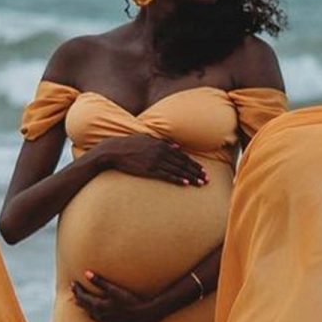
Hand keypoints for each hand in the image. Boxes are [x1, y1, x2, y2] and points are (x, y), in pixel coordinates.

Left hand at [71, 270, 165, 321]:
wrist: (142, 315)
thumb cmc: (129, 300)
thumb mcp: (113, 289)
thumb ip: (99, 281)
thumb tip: (86, 273)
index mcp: (98, 305)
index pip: (82, 296)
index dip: (77, 289)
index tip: (73, 283)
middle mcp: (98, 315)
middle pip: (83, 305)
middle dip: (78, 297)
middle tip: (73, 290)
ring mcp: (103, 321)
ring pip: (88, 313)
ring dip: (84, 306)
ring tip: (79, 300)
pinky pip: (95, 319)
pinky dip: (91, 313)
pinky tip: (92, 312)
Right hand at [92, 135, 207, 185]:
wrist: (114, 151)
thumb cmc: (130, 144)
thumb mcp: (147, 138)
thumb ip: (162, 142)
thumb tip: (176, 146)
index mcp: (162, 144)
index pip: (183, 156)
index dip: (194, 164)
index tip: (203, 170)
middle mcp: (161, 152)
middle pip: (183, 164)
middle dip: (196, 172)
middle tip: (207, 179)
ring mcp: (156, 161)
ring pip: (178, 170)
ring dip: (191, 177)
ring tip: (200, 183)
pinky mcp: (149, 170)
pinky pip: (167, 176)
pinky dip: (177, 179)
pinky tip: (186, 184)